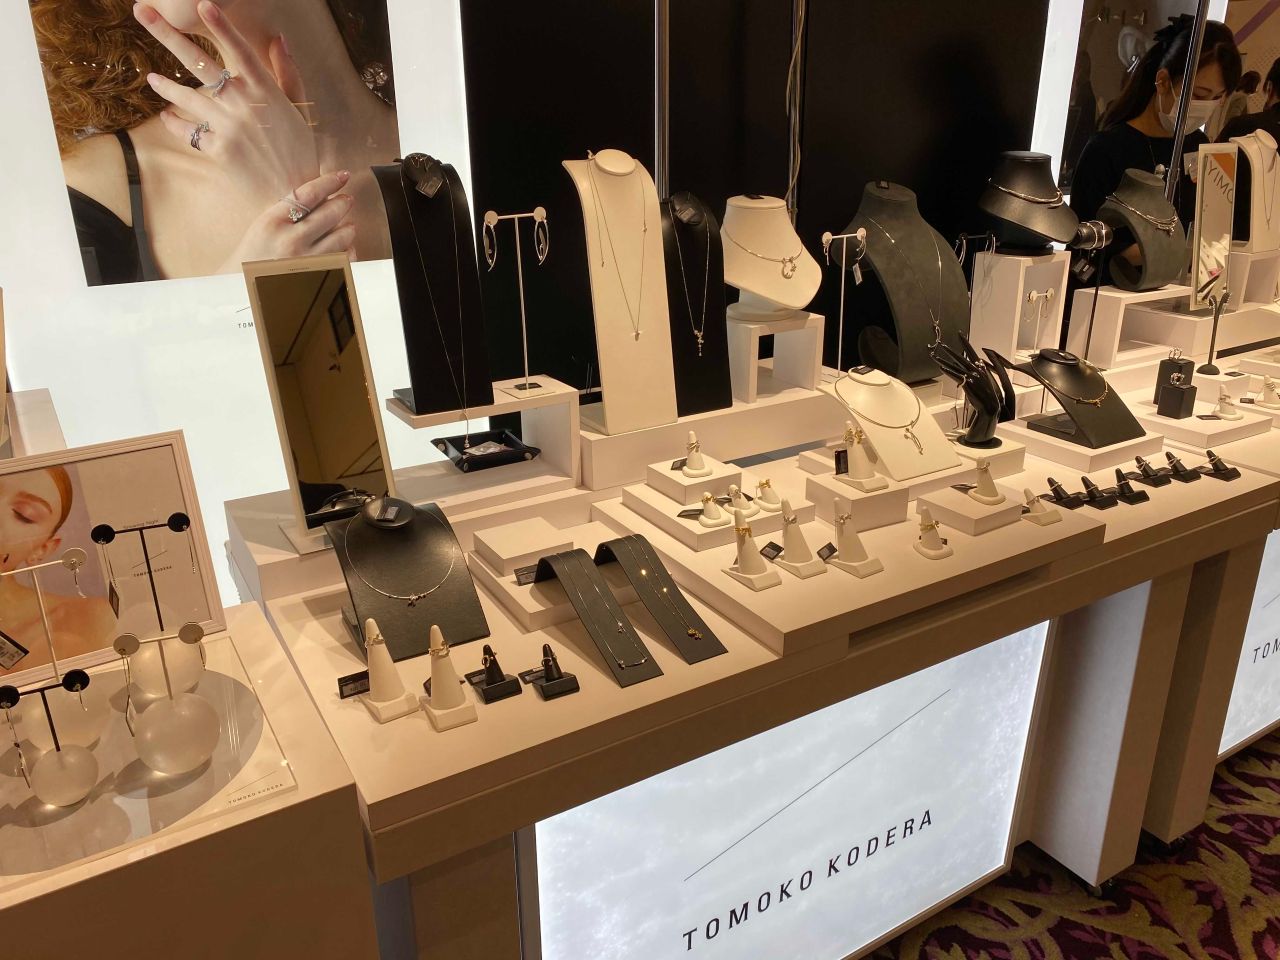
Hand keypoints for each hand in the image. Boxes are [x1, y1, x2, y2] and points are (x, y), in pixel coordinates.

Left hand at [136, 1, 318, 208]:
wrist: (295, 196)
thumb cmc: (299, 151)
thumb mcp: (299, 110)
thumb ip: (288, 73)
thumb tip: (279, 39)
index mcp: (266, 91)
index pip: (240, 50)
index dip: (221, 26)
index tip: (201, 4)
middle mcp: (244, 104)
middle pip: (200, 63)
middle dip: (168, 34)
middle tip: (142, 11)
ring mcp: (228, 126)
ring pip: (186, 96)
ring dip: (166, 85)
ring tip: (152, 78)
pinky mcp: (218, 149)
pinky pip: (189, 130)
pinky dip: (176, 124)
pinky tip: (168, 117)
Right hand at [217, 171, 354, 272]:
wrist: (243, 288)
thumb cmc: (254, 255)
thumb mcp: (264, 225)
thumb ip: (288, 210)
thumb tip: (321, 195)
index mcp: (273, 222)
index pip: (308, 195)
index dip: (329, 182)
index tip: (342, 176)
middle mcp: (291, 241)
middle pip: (330, 213)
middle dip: (343, 203)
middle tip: (347, 199)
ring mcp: (307, 261)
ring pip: (342, 236)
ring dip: (348, 227)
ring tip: (347, 225)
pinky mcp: (318, 276)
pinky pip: (345, 258)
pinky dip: (349, 249)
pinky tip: (345, 246)